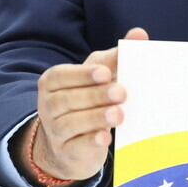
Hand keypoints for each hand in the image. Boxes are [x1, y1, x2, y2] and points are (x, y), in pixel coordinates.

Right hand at [14, 27, 148, 185]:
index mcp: (53, 81)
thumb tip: (139, 34)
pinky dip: (90, 142)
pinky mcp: (65, 152)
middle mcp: (48, 105)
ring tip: (119, 115)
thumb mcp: (99, 76)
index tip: (105, 73)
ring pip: (70, 123)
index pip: (62, 75)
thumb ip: (116, 56)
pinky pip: (75, 146)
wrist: (73, 144)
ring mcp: (54, 131)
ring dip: (96, 118)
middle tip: (122, 93)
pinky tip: (105, 138)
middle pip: (68, 99)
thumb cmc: (88, 100)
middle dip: (96, 95)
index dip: (83, 74)